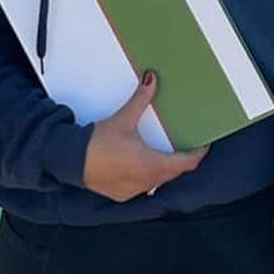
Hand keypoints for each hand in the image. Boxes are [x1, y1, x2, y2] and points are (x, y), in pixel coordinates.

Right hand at [80, 71, 206, 201]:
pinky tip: (139, 164)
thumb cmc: (97, 142)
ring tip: (163, 152)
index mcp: (153, 166)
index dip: (198, 154)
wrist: (70, 161)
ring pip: (158, 181)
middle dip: (180, 159)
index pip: (187, 163)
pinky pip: (142, 186)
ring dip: (162, 168)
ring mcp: (134, 191)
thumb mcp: (123, 119)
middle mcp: (147, 183)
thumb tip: (152, 78)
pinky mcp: (121, 195)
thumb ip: (141, 99)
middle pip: (174, 172)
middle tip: (184, 144)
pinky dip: (145, 176)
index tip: (204, 144)